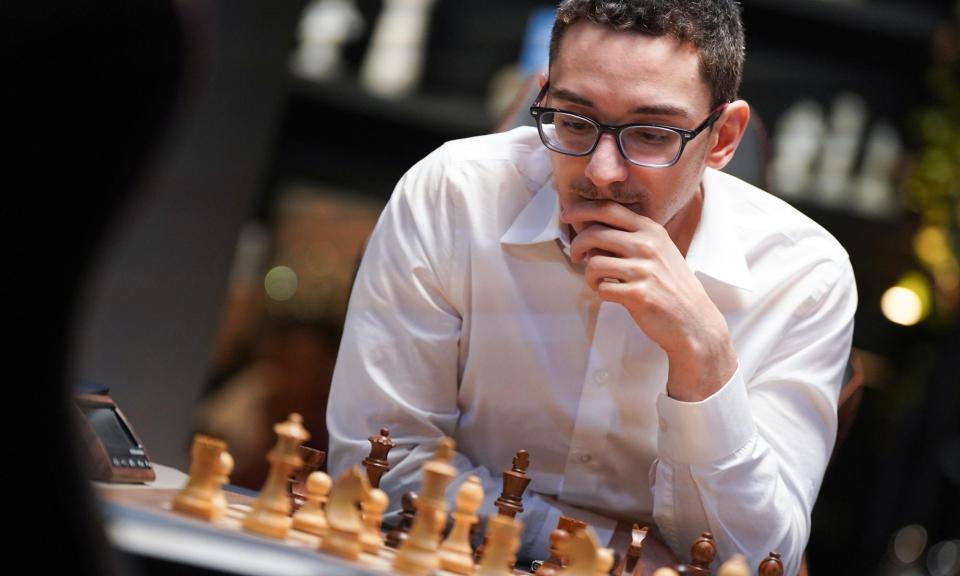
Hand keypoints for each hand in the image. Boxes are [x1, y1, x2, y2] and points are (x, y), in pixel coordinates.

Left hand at [561, 200, 736, 400]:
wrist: (693, 320)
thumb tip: (588, 229)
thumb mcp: (656, 251)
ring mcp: (644, 270)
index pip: (608, 209)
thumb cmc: (669, 285)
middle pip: (594, 234)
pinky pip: (602, 288)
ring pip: (594, 264)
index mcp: (650, 230)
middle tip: (576, 257)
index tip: (566, 214)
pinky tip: (612, 294)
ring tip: (599, 281)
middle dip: (577, 245)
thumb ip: (627, 238)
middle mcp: (648, 245)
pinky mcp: (639, 294)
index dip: (581, 209)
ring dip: (589, 275)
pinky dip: (601, 292)